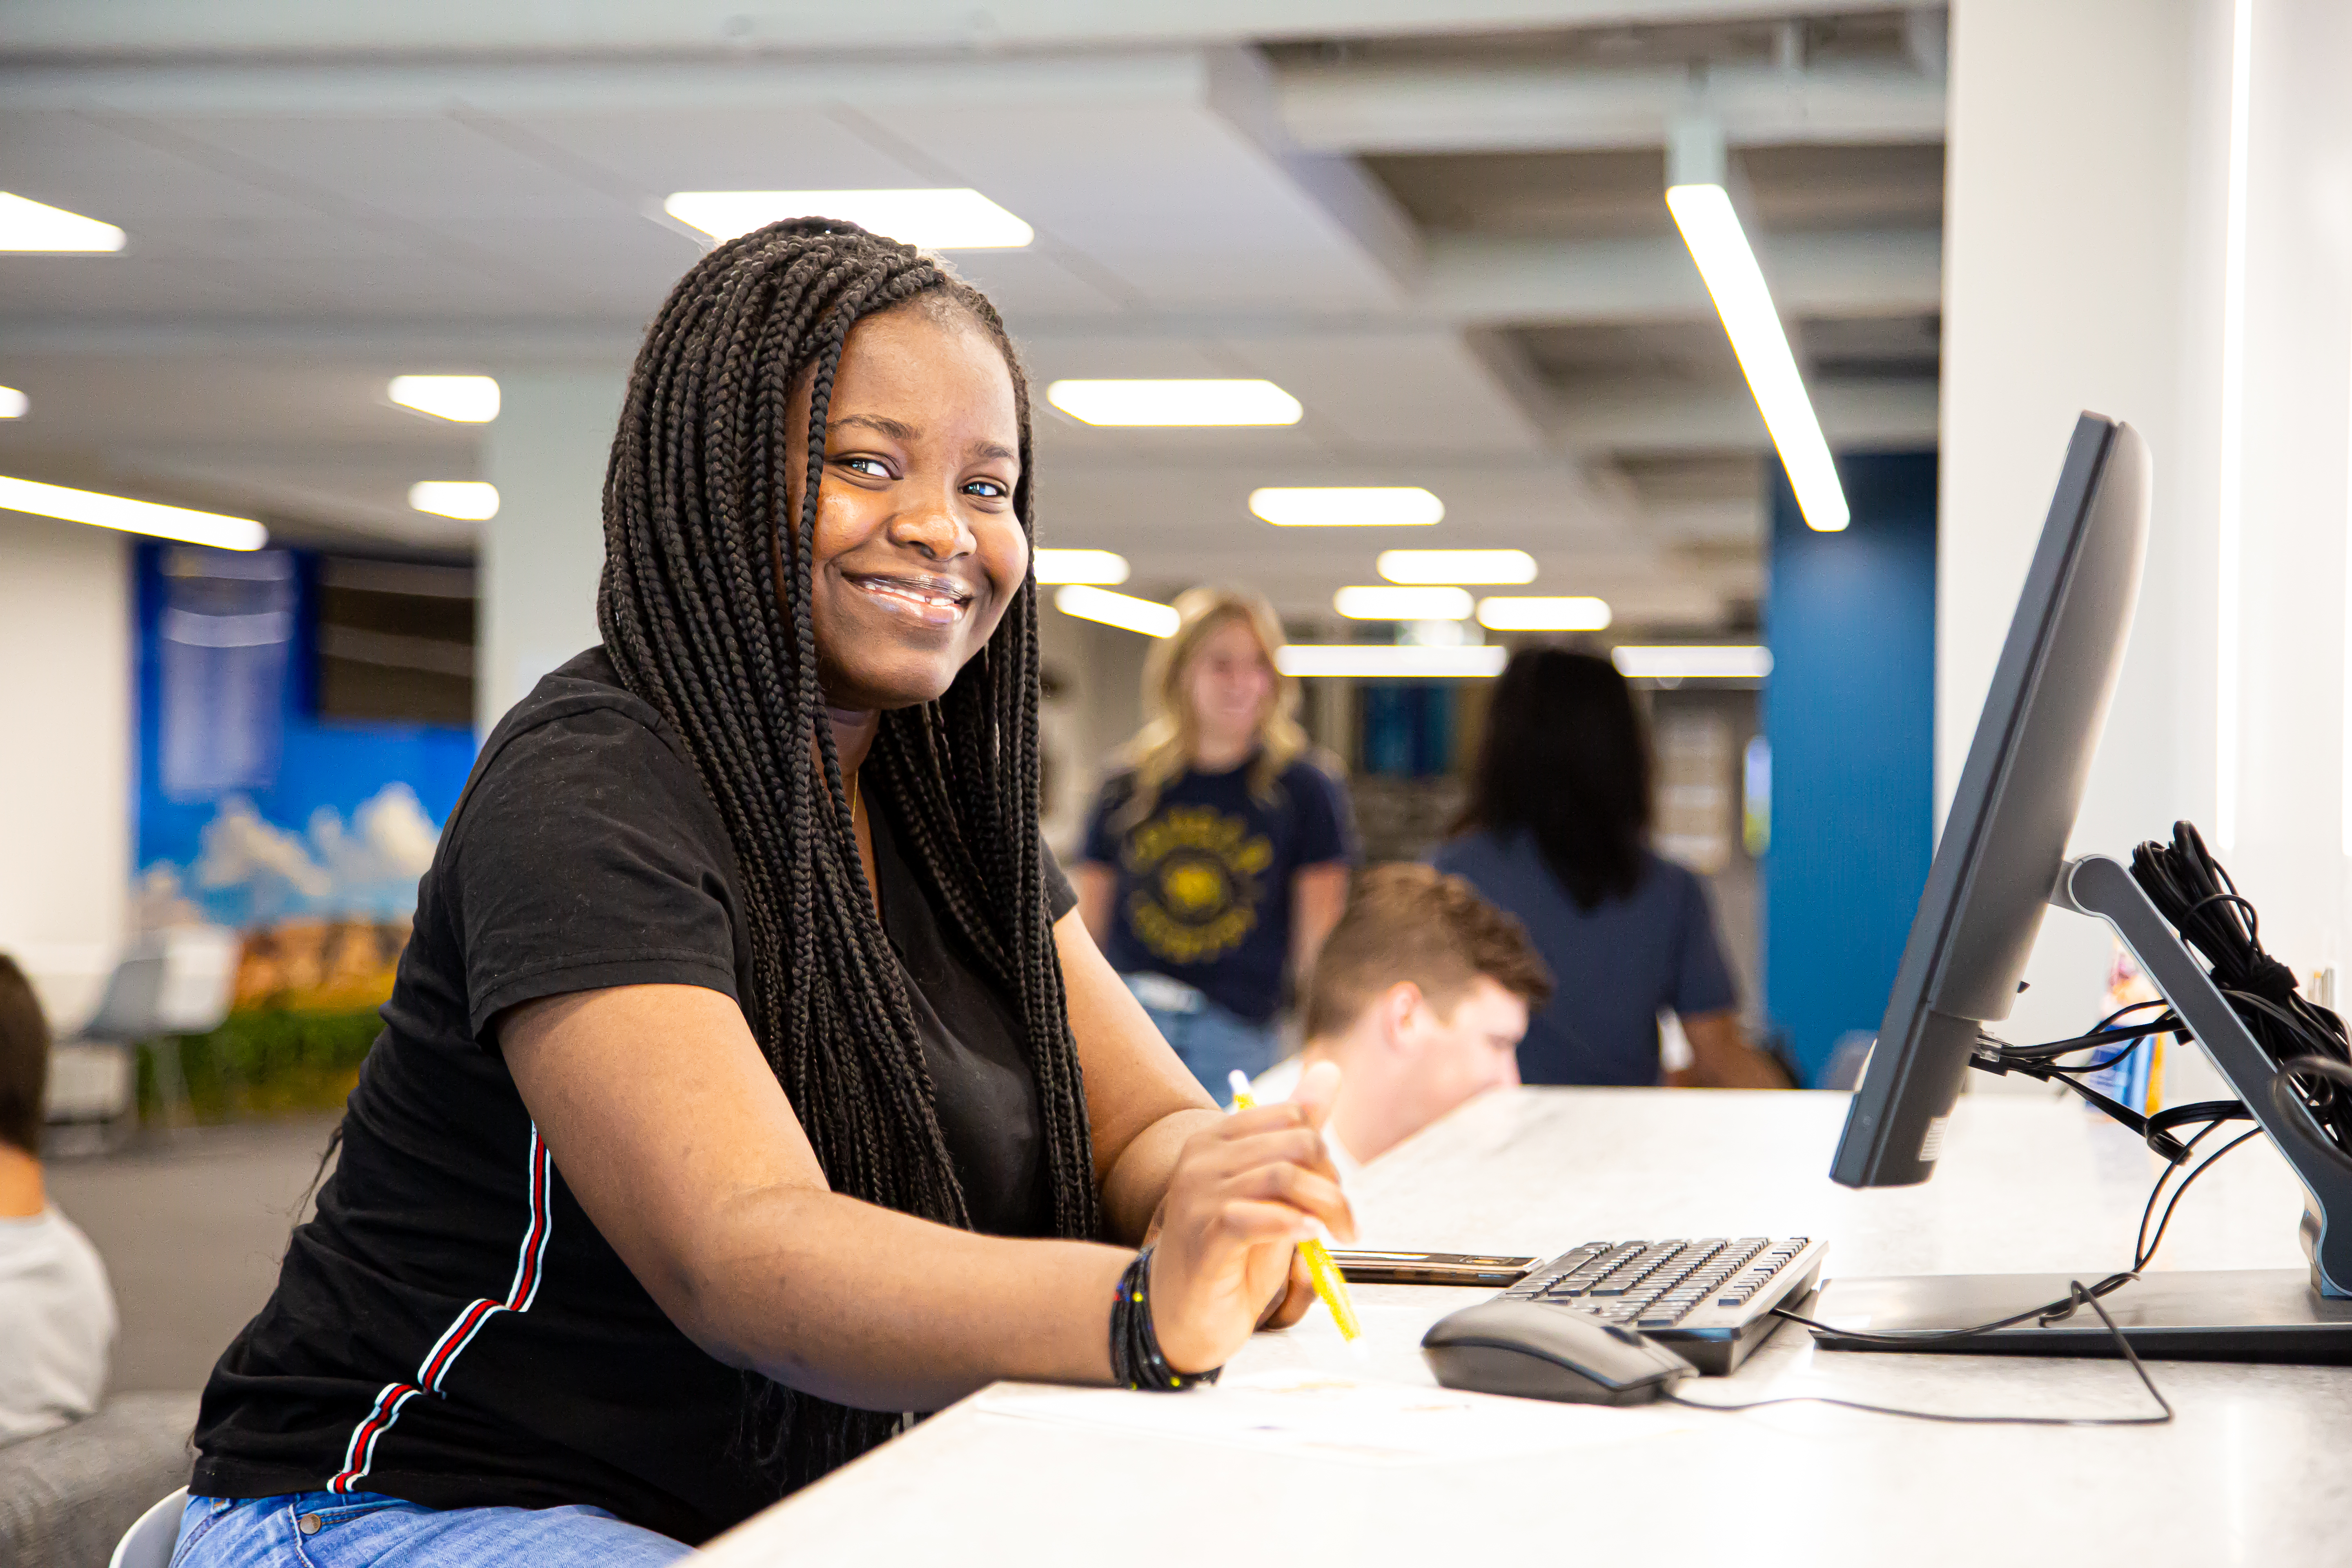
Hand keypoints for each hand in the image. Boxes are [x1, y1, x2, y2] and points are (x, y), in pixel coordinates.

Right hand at [1145, 1060, 1354, 1372]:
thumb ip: (1298, 1136)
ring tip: (1333, 1238)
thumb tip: (1330, 1071)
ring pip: (1285, 1177)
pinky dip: (1296, 1226)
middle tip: (1341, 1223)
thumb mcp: (1272, 1193)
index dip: (1324, 1154)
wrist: (1180, 1318)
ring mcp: (1198, 1195)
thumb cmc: (1231, 1256)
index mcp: (1217, 1139)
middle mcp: (1203, 1158)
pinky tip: (1310, 1239)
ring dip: (1325, 1209)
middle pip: (1297, 1144)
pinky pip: (1260, 1216)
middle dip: (1332, 1183)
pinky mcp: (1204, 1236)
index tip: (1333, 1195)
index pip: (1292, 1117)